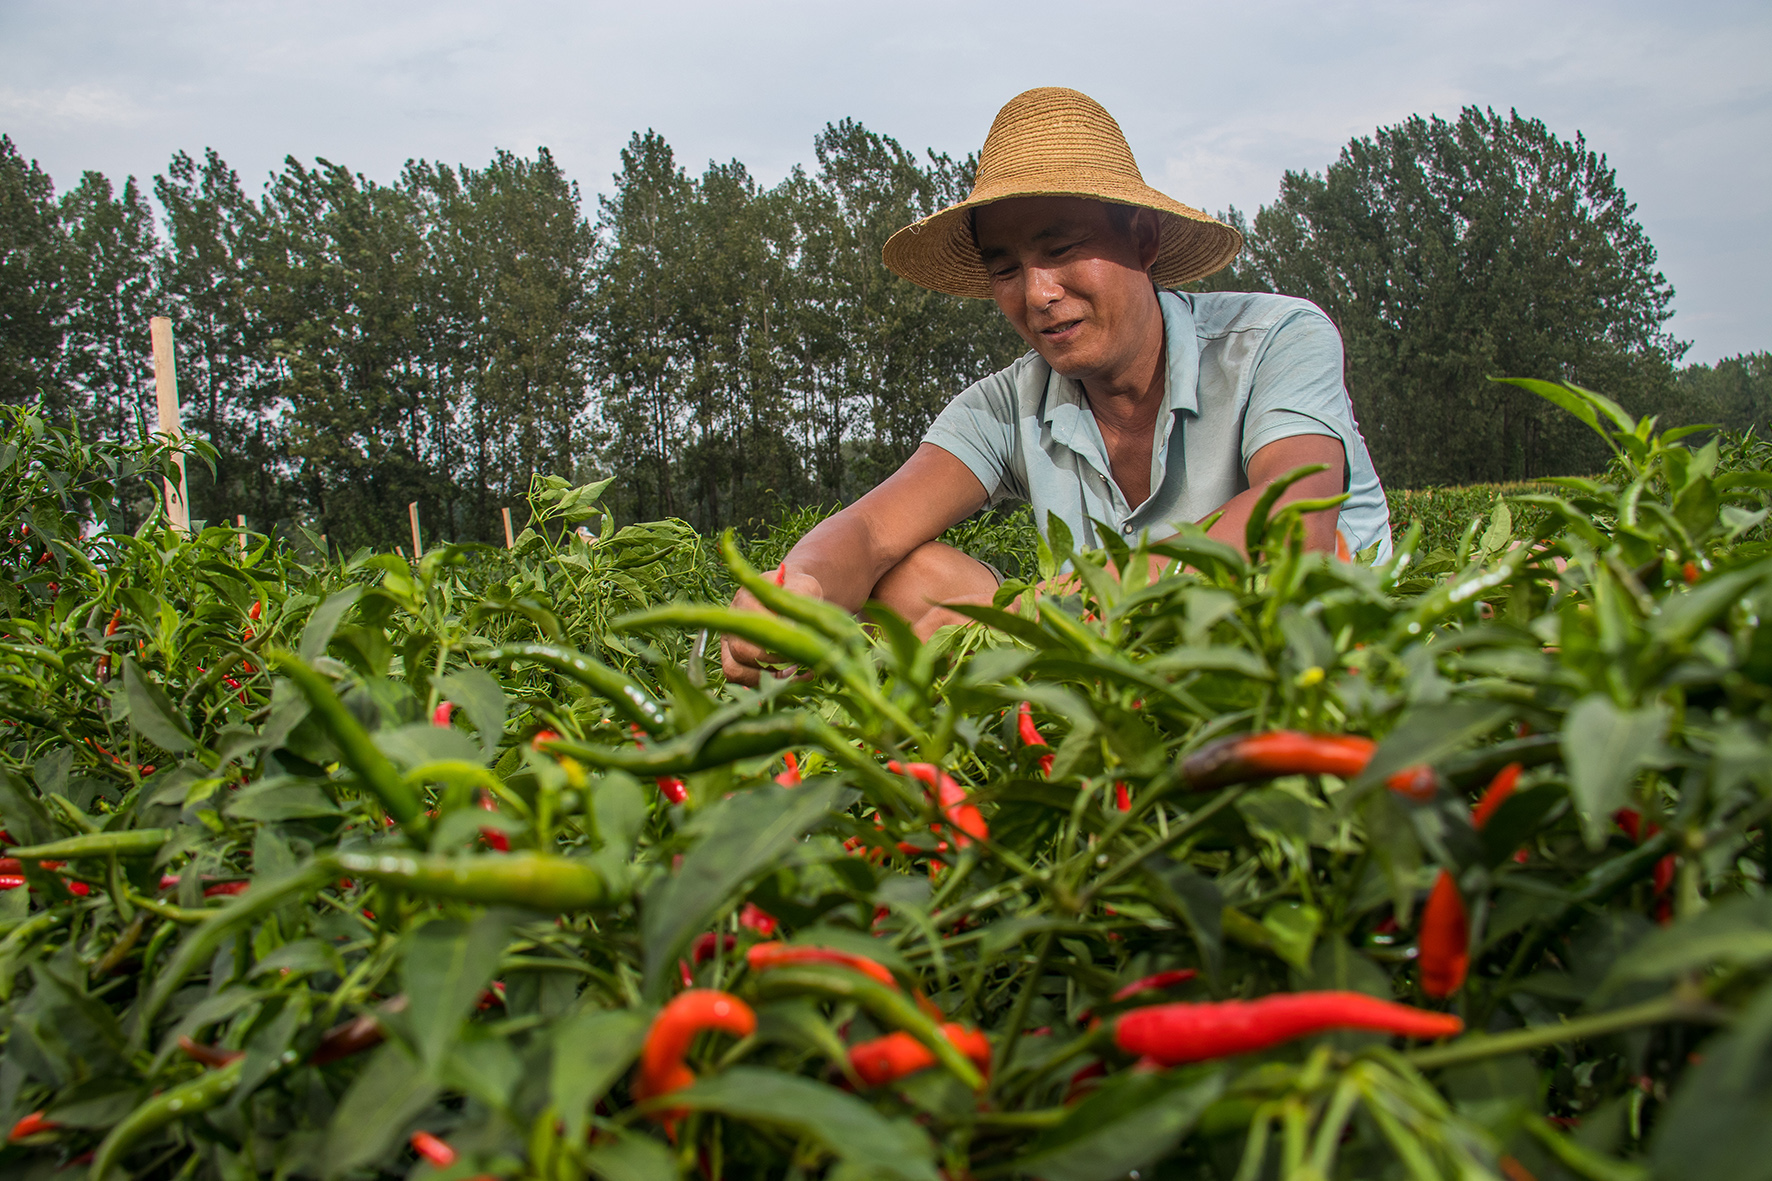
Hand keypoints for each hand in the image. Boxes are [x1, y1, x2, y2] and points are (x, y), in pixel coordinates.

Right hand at [719, 570, 824, 686]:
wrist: (791, 596)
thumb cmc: (799, 592)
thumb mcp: (805, 588)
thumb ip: (799, 603)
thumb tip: (792, 632)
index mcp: (746, 599)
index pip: (751, 622)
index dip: (775, 637)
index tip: (798, 642)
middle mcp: (732, 622)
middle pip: (740, 650)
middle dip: (772, 662)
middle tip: (797, 664)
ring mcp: (730, 643)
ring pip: (734, 670)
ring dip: (765, 678)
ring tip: (794, 675)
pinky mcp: (734, 660)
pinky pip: (740, 681)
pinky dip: (763, 686)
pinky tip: (790, 680)